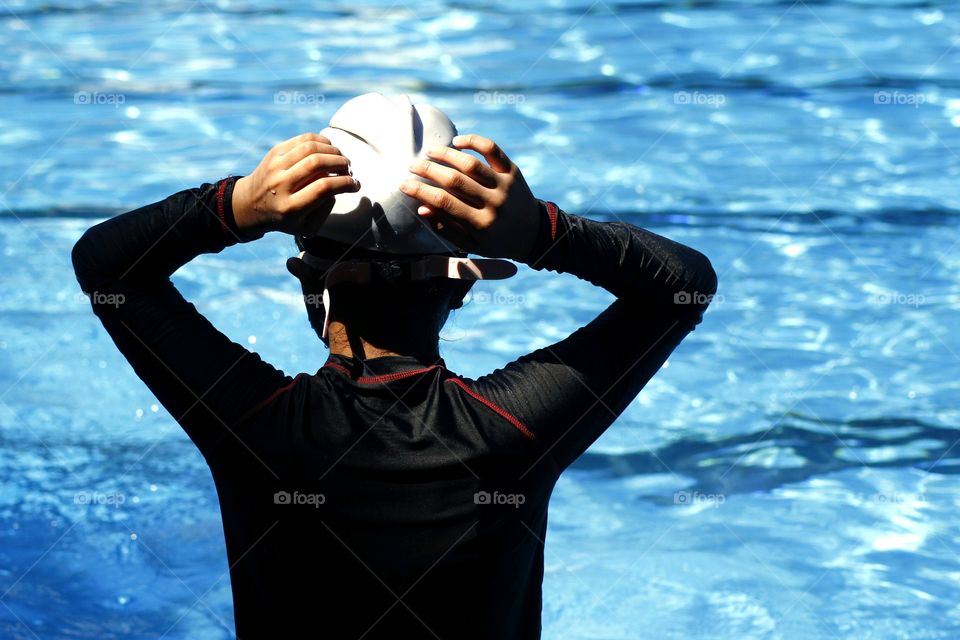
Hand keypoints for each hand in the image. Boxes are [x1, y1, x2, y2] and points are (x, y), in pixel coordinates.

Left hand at [232, 133, 359, 236]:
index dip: (345, 183)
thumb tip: (338, 184)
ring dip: (333, 151)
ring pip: (311, 147)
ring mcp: (275, 166)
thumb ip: (325, 209)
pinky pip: (303, 139)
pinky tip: (329, 149)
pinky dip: (322, 141)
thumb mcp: (305, 226)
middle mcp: (280, 185)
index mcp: (289, 208)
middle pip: (317, 164)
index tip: (356, 184)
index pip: (323, 188)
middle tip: (349, 169)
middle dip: (340, 163)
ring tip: (341, 159)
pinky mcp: (274, 152)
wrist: (250, 204)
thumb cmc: (284, 218)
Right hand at [399, 134, 539, 260]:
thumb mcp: (471, 244)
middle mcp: (493, 203)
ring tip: (430, 153)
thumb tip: (422, 209)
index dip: (420, 192)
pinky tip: (457, 142)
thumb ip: (446, 228)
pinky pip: (493, 150)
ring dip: (446, 154)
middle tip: (412, 166)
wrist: (533, 233)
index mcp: (480, 224)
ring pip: (471, 163)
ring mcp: (504, 185)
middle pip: (454, 180)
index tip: (404, 184)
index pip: (444, 203)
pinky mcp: (512, 171)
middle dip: (428, 171)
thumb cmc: (496, 240)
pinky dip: (474, 141)